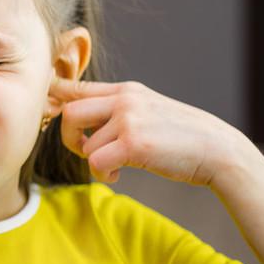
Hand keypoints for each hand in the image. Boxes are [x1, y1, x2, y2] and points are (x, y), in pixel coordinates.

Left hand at [49, 77, 250, 187]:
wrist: (219, 151)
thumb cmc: (182, 137)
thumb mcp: (149, 111)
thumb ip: (118, 111)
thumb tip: (83, 119)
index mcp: (127, 90)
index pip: (78, 87)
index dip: (55, 96)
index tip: (44, 105)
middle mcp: (125, 99)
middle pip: (69, 113)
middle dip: (70, 138)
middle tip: (87, 152)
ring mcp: (129, 118)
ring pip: (85, 144)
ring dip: (95, 162)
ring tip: (116, 168)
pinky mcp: (134, 142)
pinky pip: (95, 160)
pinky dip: (102, 174)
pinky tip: (118, 176)